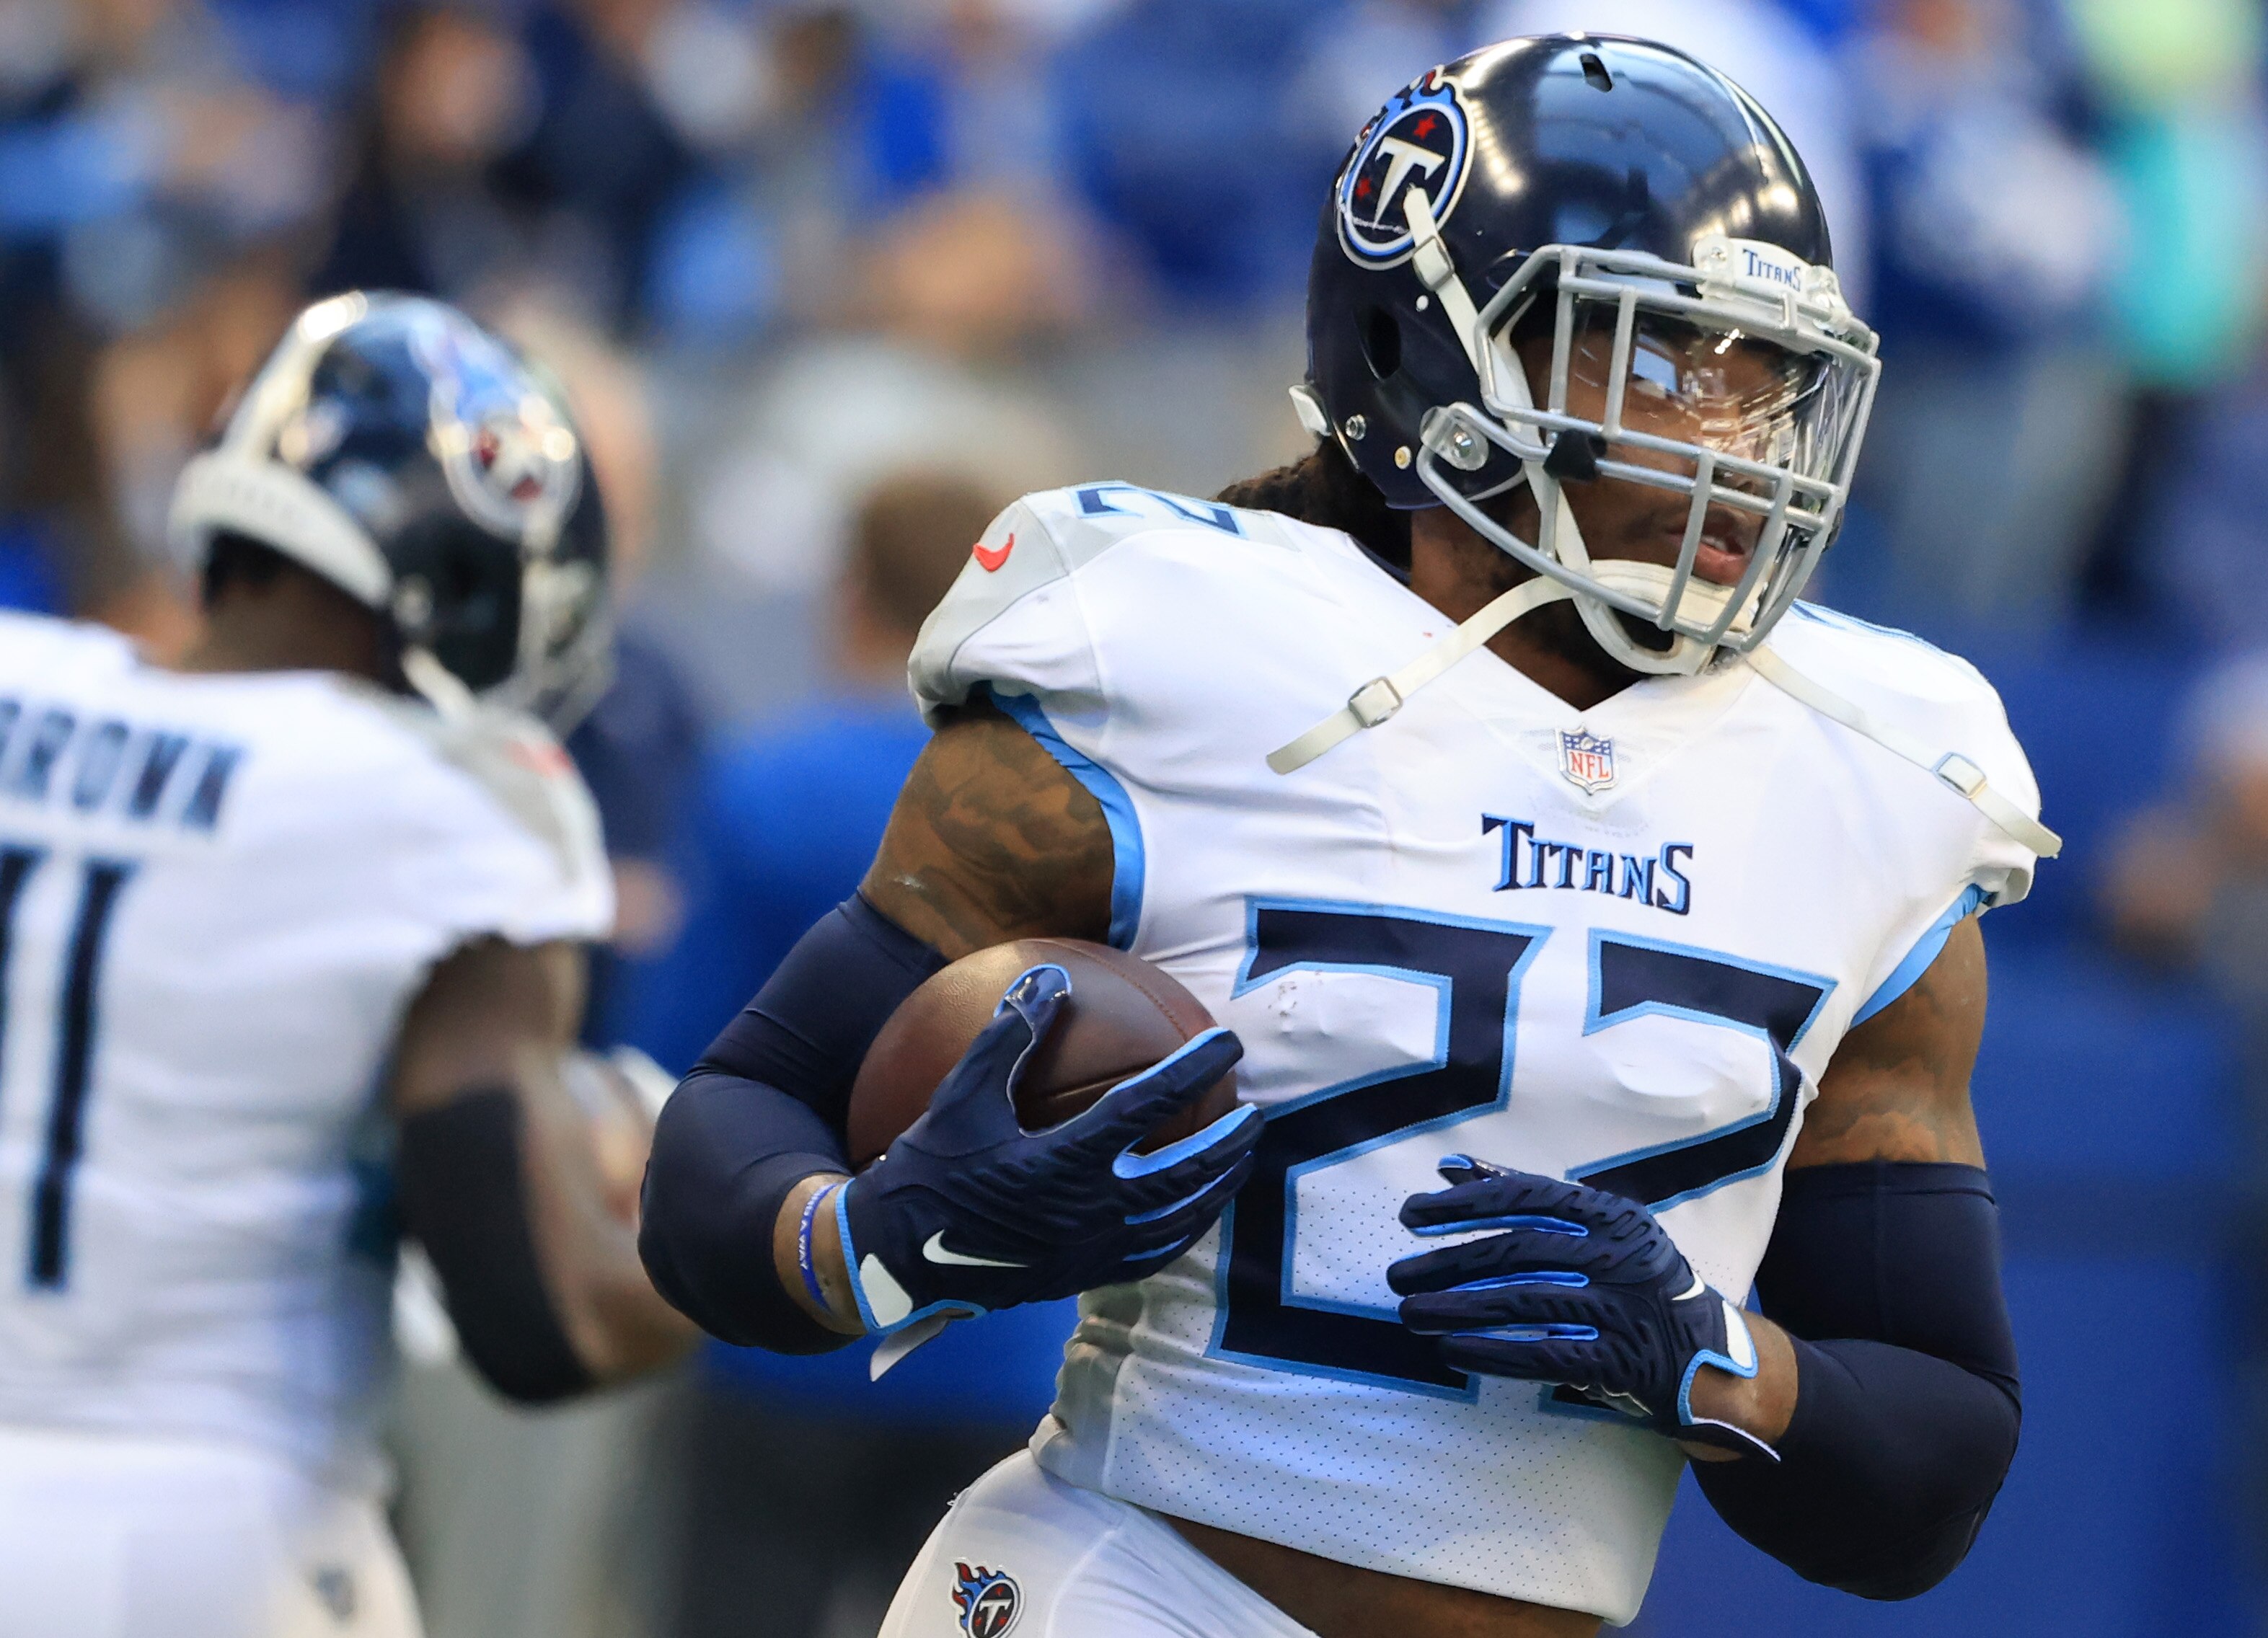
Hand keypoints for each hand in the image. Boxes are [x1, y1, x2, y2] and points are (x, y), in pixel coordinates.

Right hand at [836, 964, 1259, 1334]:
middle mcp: (1086, 1213)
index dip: (1192, 1072)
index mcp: (1061, 1164)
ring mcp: (1089, 1252)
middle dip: (1227, 1144)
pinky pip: (1151, 1256)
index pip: (1146, 1110)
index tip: (1228, 1044)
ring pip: (1176, 1222)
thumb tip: (1049, 978)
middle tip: (1257, 1113)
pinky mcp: (1082, 1276)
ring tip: (1242, 1162)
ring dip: (1216, 1189)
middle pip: (1181, 1177)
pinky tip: (1193, 1214)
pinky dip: (1182, 1232)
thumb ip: (1009, 1036)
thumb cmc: (928, 1170)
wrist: (896, 1259)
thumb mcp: (960, 1096)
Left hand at [1388, 1156, 1774, 1457]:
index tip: (1410, 1216)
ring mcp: (1623, 1308)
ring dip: (1457, 1309)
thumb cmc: (1638, 1284)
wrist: (1716, 1360)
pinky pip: (1545, 1353)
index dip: (1463, 1205)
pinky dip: (1493, 1351)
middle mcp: (1620, 1253)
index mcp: (1611, 1214)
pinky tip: (1452, 1350)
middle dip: (1448, 1263)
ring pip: (1523, 1302)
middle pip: (1516, 1252)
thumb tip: (1450, 1167)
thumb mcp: (1598, 1229)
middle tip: (1396, 1276)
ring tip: (1410, 1313)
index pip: (1525, 1197)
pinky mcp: (1623, 1361)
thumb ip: (1527, 1197)